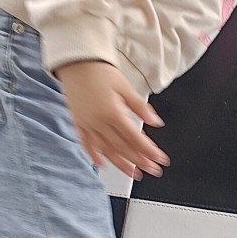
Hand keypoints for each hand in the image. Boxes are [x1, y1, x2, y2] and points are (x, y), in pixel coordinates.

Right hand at [55, 60, 169, 180]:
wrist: (75, 63)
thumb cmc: (100, 71)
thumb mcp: (125, 86)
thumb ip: (140, 107)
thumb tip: (156, 122)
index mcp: (112, 112)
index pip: (135, 137)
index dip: (149, 151)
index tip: (160, 159)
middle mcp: (99, 121)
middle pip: (122, 147)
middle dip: (140, 161)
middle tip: (153, 170)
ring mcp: (87, 124)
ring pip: (106, 150)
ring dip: (122, 164)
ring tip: (135, 174)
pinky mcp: (79, 123)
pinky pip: (87, 144)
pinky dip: (95, 156)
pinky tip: (104, 165)